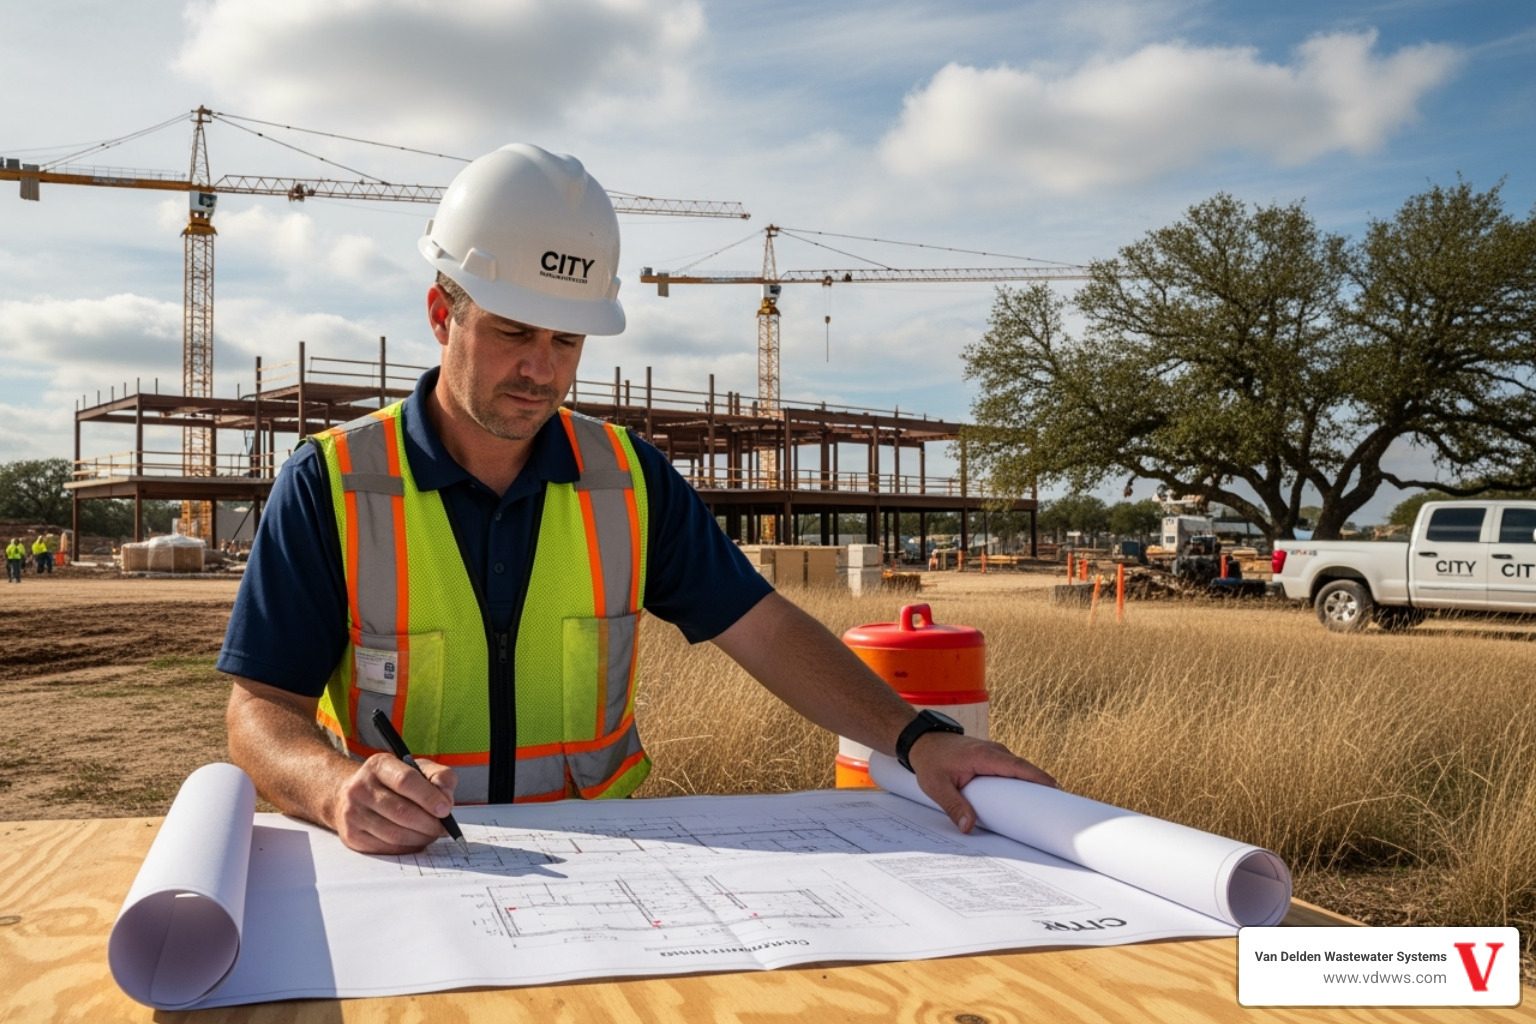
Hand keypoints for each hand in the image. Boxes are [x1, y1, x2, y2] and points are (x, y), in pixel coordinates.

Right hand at [330, 754, 458, 853]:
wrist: (353, 795)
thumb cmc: (393, 782)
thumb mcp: (417, 769)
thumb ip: (439, 777)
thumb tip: (447, 800)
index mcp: (378, 766)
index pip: (405, 781)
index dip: (429, 797)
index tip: (446, 809)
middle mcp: (360, 788)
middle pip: (402, 812)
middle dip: (430, 823)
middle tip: (444, 828)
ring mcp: (353, 813)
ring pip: (395, 834)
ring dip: (421, 838)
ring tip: (432, 834)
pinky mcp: (352, 836)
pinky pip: (387, 848)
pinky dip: (408, 847)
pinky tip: (416, 840)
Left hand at [908, 732, 1056, 833]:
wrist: (923, 741)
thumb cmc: (930, 761)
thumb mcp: (937, 786)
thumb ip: (953, 806)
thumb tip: (968, 827)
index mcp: (984, 756)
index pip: (1017, 766)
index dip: (1038, 778)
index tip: (1056, 790)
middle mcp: (994, 751)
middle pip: (1025, 769)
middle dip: (1044, 785)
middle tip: (1061, 807)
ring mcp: (995, 753)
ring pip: (1021, 769)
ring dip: (1035, 784)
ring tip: (1051, 806)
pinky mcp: (993, 758)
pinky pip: (1014, 769)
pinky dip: (1024, 780)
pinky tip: (1031, 797)